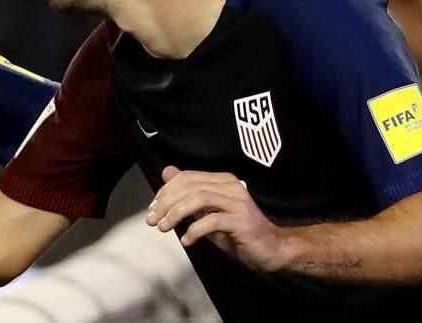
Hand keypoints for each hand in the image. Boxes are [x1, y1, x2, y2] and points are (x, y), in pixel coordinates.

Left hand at [147, 165, 289, 272]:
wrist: (270, 249)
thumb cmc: (235, 231)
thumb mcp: (207, 212)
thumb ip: (189, 193)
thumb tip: (166, 172)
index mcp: (222, 180)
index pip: (186, 178)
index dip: (165, 191)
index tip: (152, 209)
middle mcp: (231, 186)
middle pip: (189, 187)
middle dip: (165, 203)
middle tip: (152, 220)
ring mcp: (238, 203)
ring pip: (198, 199)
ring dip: (175, 214)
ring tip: (163, 228)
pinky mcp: (242, 221)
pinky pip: (212, 221)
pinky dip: (194, 231)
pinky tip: (187, 241)